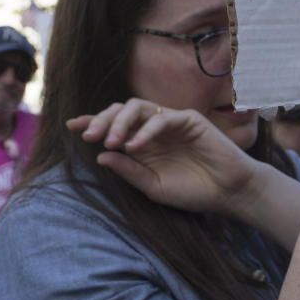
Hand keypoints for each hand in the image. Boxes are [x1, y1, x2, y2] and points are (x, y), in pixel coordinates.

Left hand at [67, 98, 262, 215]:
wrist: (228, 193)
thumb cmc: (194, 192)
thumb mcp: (153, 187)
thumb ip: (129, 171)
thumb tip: (99, 156)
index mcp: (143, 144)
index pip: (113, 126)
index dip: (92, 122)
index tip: (71, 127)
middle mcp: (154, 129)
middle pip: (121, 111)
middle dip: (101, 120)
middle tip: (88, 136)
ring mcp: (171, 122)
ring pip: (138, 107)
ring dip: (120, 122)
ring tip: (111, 141)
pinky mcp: (189, 120)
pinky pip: (162, 118)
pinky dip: (146, 130)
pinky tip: (135, 146)